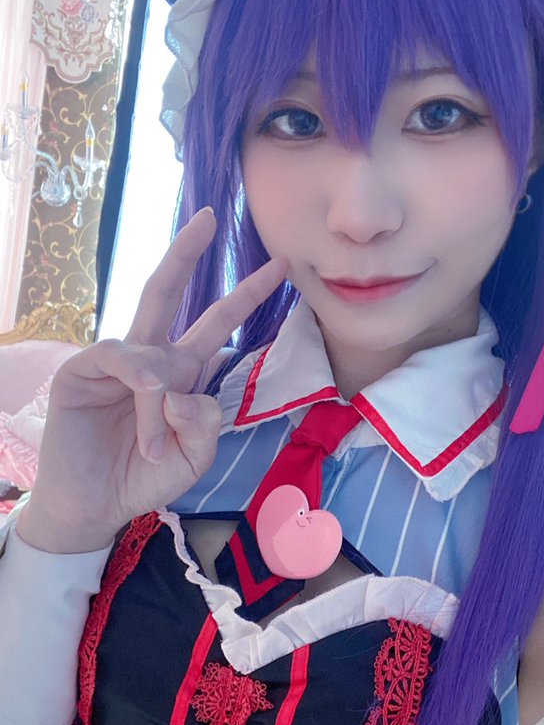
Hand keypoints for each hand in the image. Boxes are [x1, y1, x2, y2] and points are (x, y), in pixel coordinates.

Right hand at [18, 208, 287, 550]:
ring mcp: (114, 363)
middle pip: (169, 292)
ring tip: (153, 442)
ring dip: (160, 396)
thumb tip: (184, 389)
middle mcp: (150, 358)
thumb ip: (205, 425)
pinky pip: (119, 357)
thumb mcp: (193, 458)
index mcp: (182, 372)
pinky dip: (137, 380)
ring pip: (151, 348)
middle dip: (187, 253)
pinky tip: (144, 404)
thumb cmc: (144, 477)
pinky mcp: (81, 372)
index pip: (217, 323)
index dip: (247, 295)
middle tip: (210, 217)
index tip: (282, 267)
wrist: (95, 507)